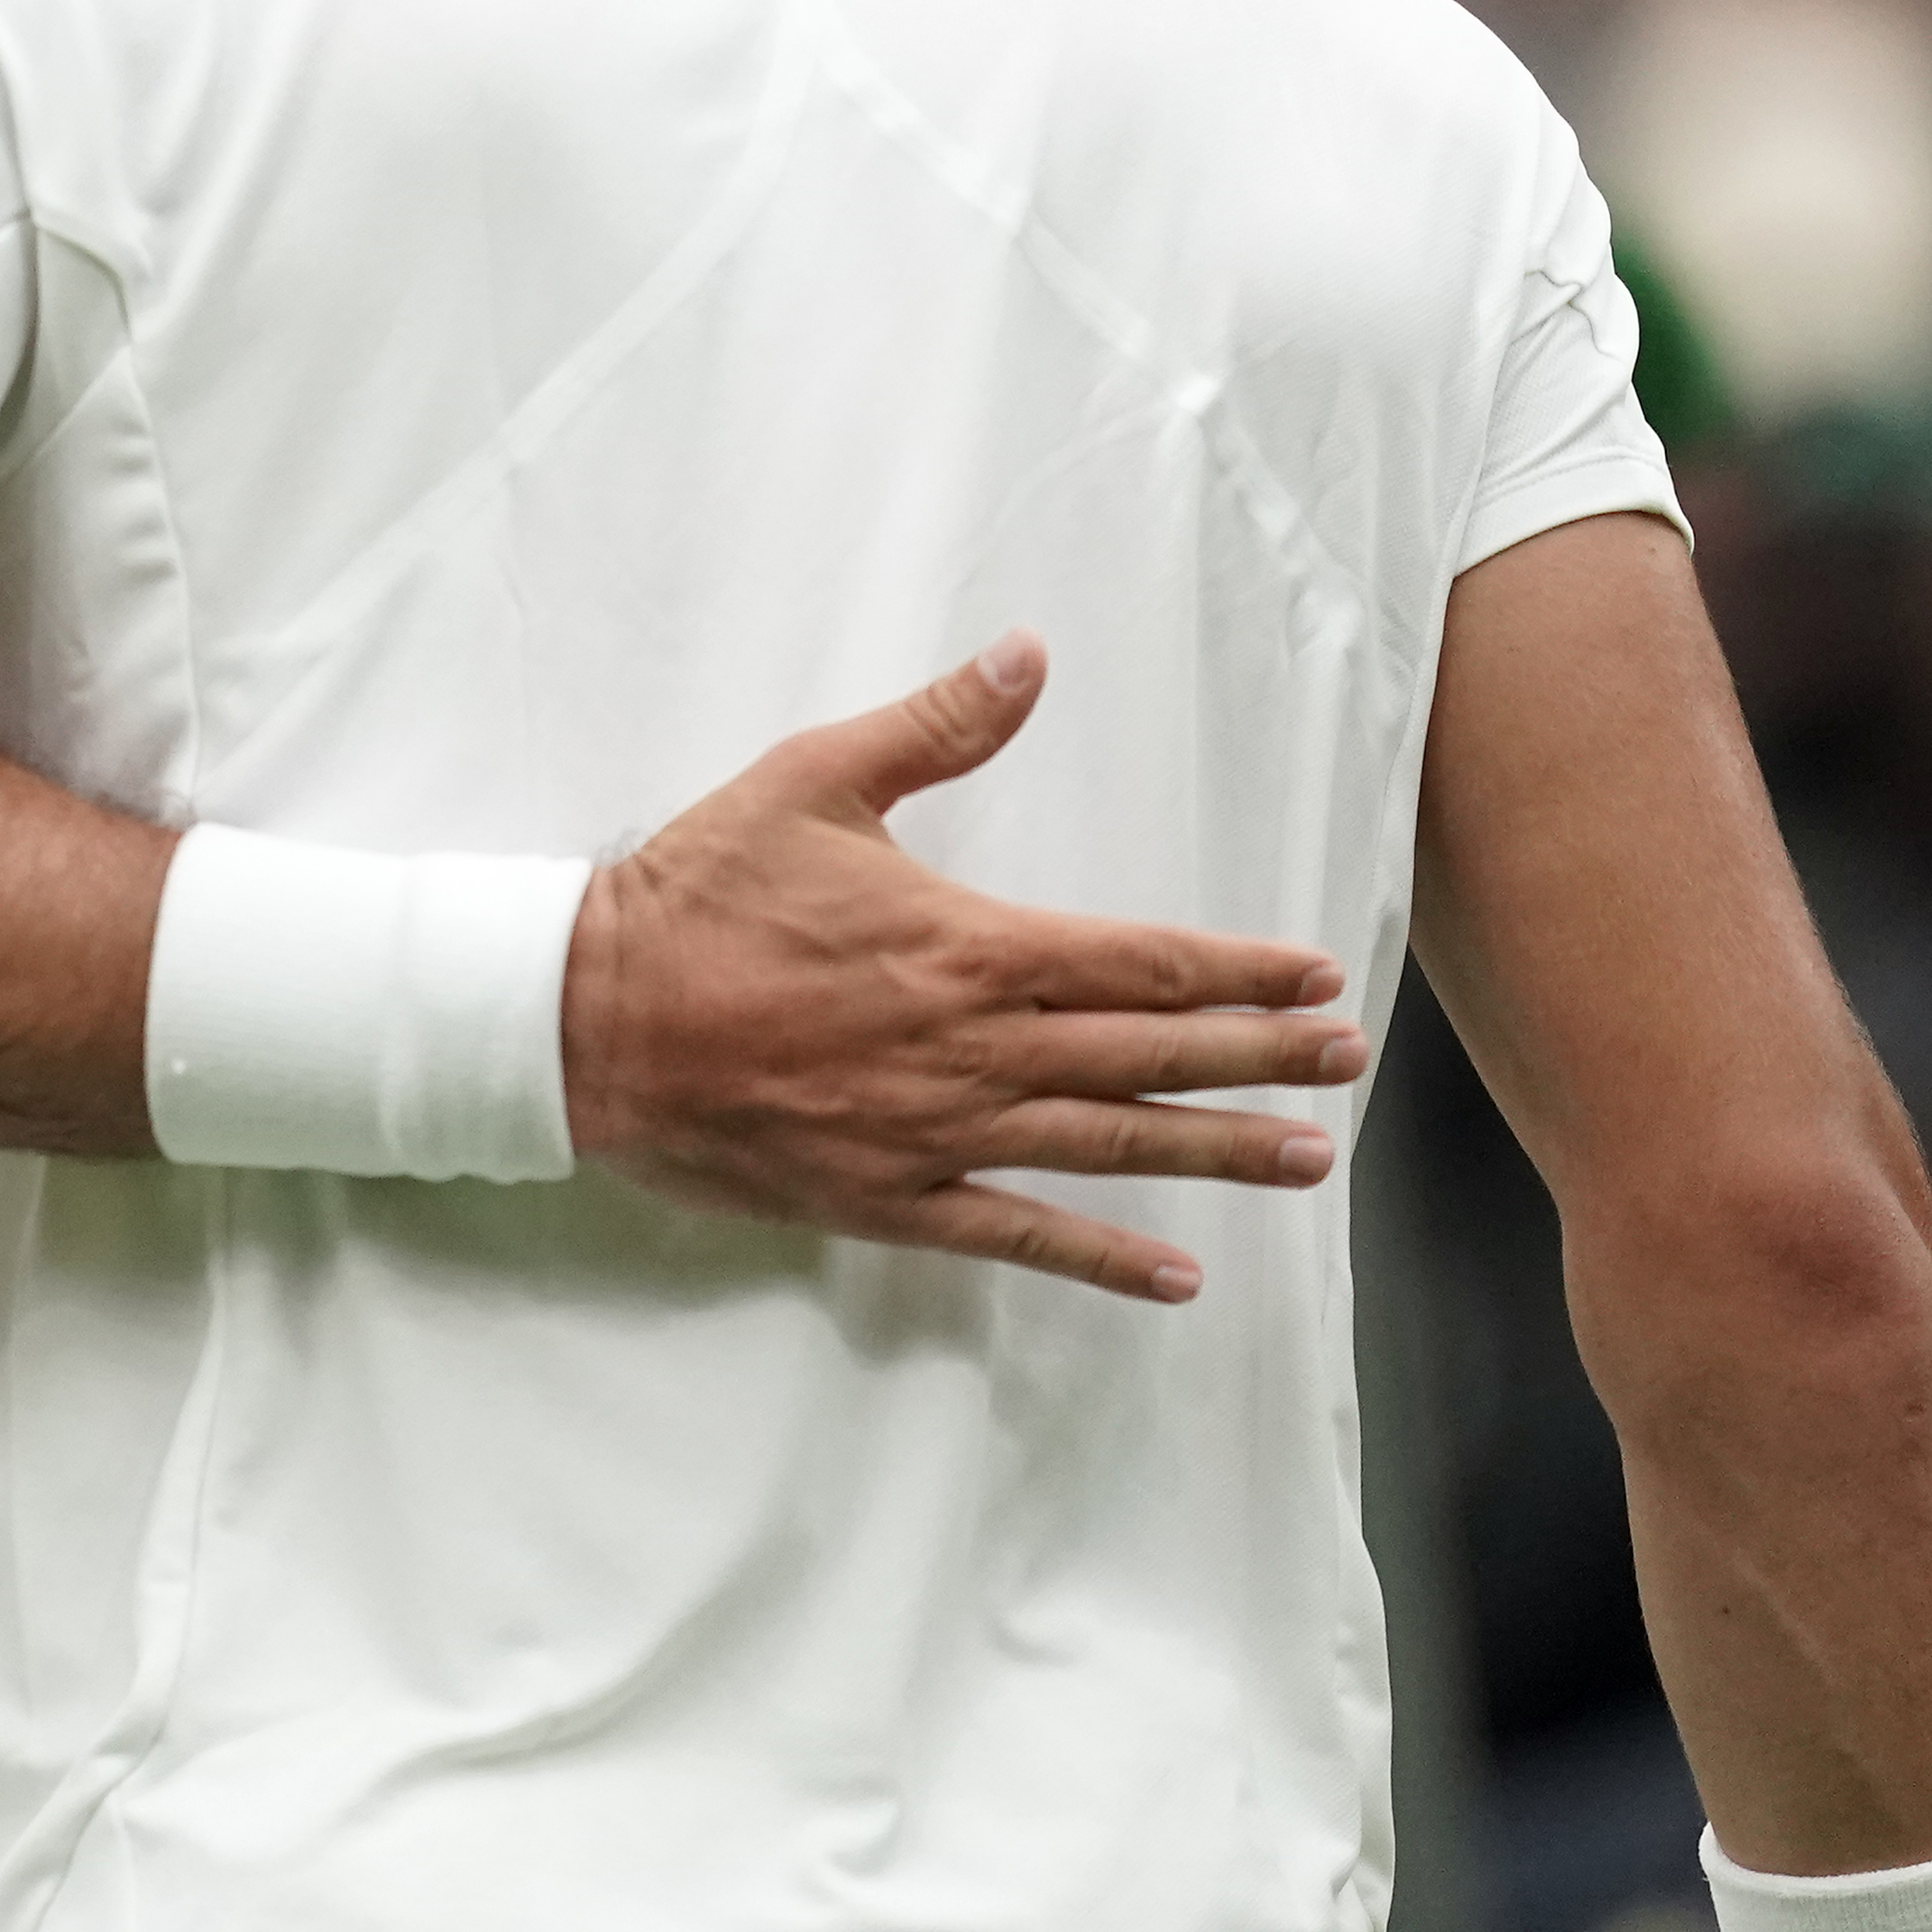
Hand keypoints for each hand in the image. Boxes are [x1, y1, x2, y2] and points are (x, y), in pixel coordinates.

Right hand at [562, 635, 1365, 1304]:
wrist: (586, 1019)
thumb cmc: (695, 895)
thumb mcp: (810, 781)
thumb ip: (935, 727)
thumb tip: (1026, 654)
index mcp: (966, 946)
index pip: (1138, 961)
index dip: (1236, 971)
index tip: (1312, 977)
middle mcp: (971, 1049)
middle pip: (1149, 1056)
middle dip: (1258, 1058)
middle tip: (1346, 1064)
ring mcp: (934, 1133)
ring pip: (1106, 1147)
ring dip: (1213, 1153)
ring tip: (1302, 1159)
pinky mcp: (886, 1197)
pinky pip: (1014, 1235)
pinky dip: (1098, 1259)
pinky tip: (1173, 1277)